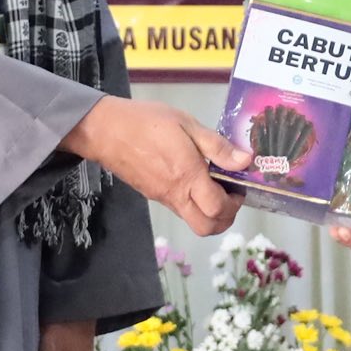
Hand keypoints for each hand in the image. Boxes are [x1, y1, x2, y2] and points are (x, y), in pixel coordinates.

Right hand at [61, 97, 249, 236]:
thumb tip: (246, 161)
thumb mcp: (186, 124)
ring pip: (193, 221)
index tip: (238, 184)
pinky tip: (194, 178)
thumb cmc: (147, 122)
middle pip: (206, 228)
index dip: (235, 202)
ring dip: (209, 213)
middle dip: (225, 218)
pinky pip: (179, 209)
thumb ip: (217, 146)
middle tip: (229, 194)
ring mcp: (163, 198)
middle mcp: (176, 195)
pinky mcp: (153, 195)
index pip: (218, 209)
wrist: (104, 130)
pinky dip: (193, 203)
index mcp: (187, 177)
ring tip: (213, 185)